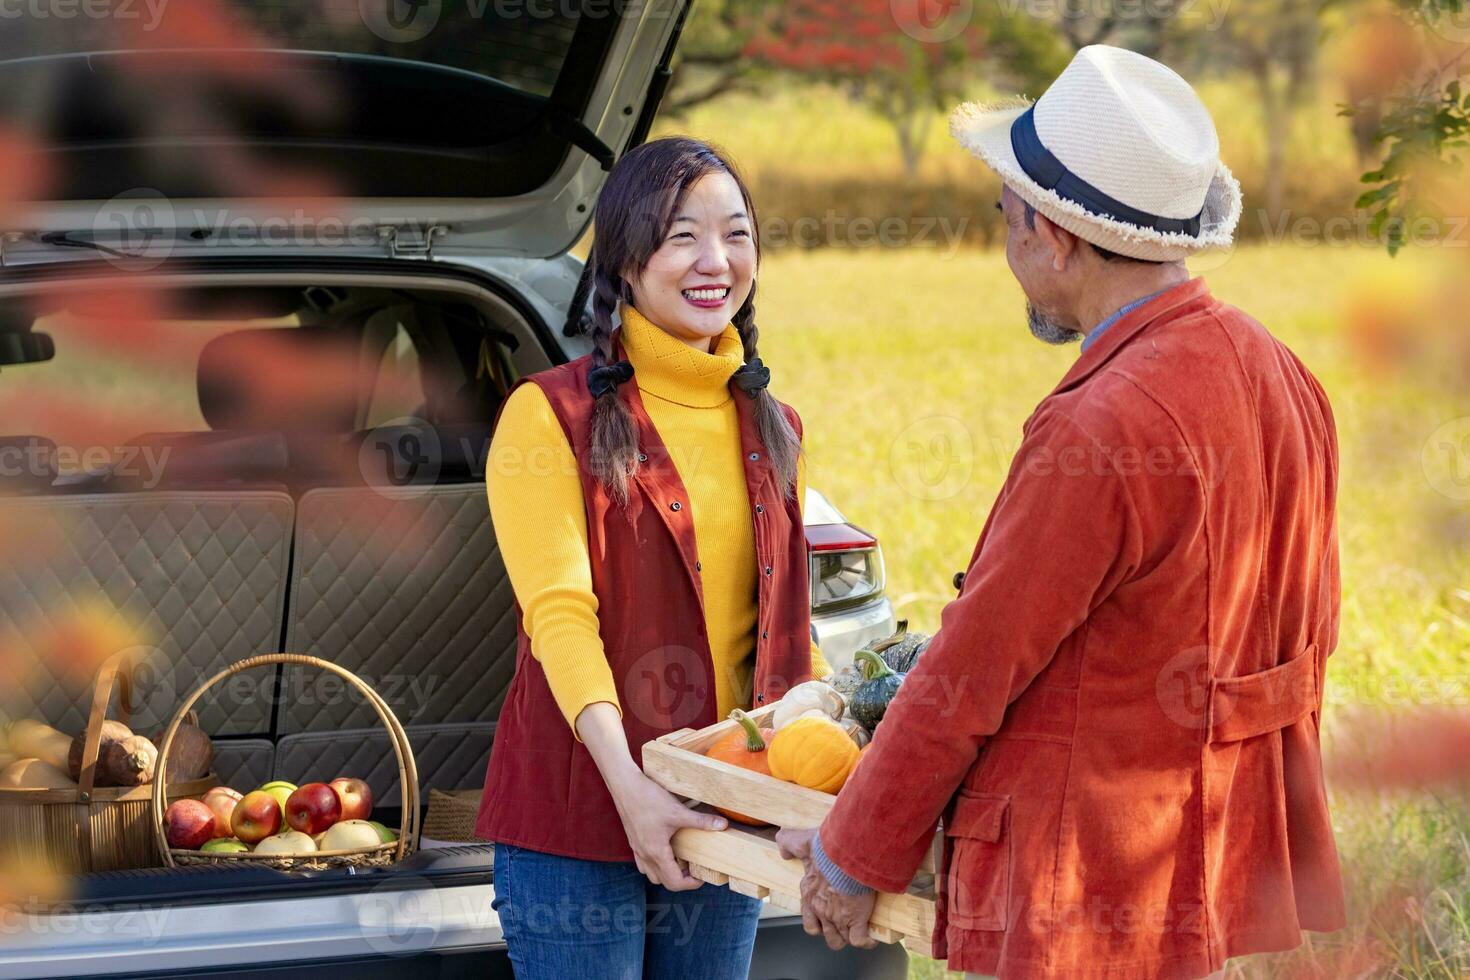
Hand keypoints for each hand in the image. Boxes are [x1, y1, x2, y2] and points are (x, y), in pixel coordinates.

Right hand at [574, 702, 726, 890]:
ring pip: (651, 873)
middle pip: (663, 882)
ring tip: (680, 859)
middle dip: (680, 880)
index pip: (674, 883)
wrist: (624, 786)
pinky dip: (655, 863)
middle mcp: (644, 855)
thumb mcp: (678, 811)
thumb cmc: (648, 799)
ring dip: (666, 872)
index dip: (691, 884)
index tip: (701, 876)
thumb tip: (723, 825)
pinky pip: (643, 862)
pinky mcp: (633, 840)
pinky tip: (664, 848)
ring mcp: (636, 849)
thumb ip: (701, 821)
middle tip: (694, 868)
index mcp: (656, 853)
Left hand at [776, 827, 877, 950]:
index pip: (808, 914)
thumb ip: (790, 843)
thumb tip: (782, 844)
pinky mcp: (854, 919)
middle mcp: (820, 908)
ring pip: (838, 940)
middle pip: (822, 932)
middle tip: (841, 923)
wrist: (846, 854)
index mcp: (809, 891)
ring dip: (847, 936)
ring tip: (857, 930)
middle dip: (831, 931)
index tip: (826, 912)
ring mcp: (836, 916)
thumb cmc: (827, 849)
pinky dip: (866, 940)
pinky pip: (859, 940)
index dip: (817, 917)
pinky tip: (871, 936)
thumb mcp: (802, 842)